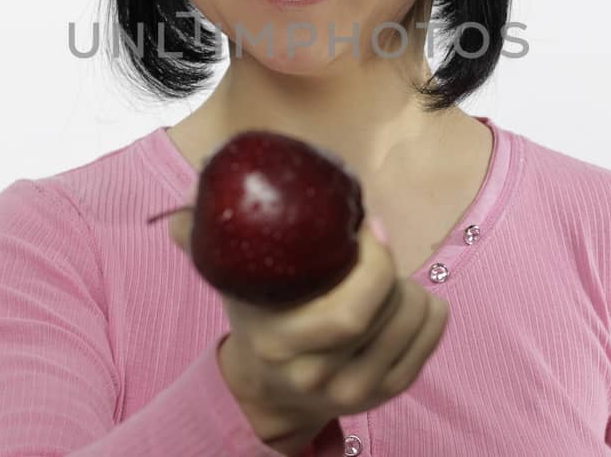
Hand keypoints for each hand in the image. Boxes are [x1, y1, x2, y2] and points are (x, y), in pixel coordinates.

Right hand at [166, 206, 449, 444]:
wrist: (272, 388)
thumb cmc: (258, 316)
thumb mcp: (229, 282)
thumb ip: (203, 243)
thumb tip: (179, 215)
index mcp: (279, 345)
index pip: (350, 314)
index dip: (373, 265)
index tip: (364, 229)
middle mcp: (319, 377)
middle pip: (386, 313)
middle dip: (390, 269)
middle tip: (374, 246)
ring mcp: (356, 392)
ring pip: (412, 322)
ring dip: (410, 286)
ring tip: (384, 275)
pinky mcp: (388, 395)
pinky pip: (430, 341)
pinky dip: (430, 311)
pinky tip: (410, 296)